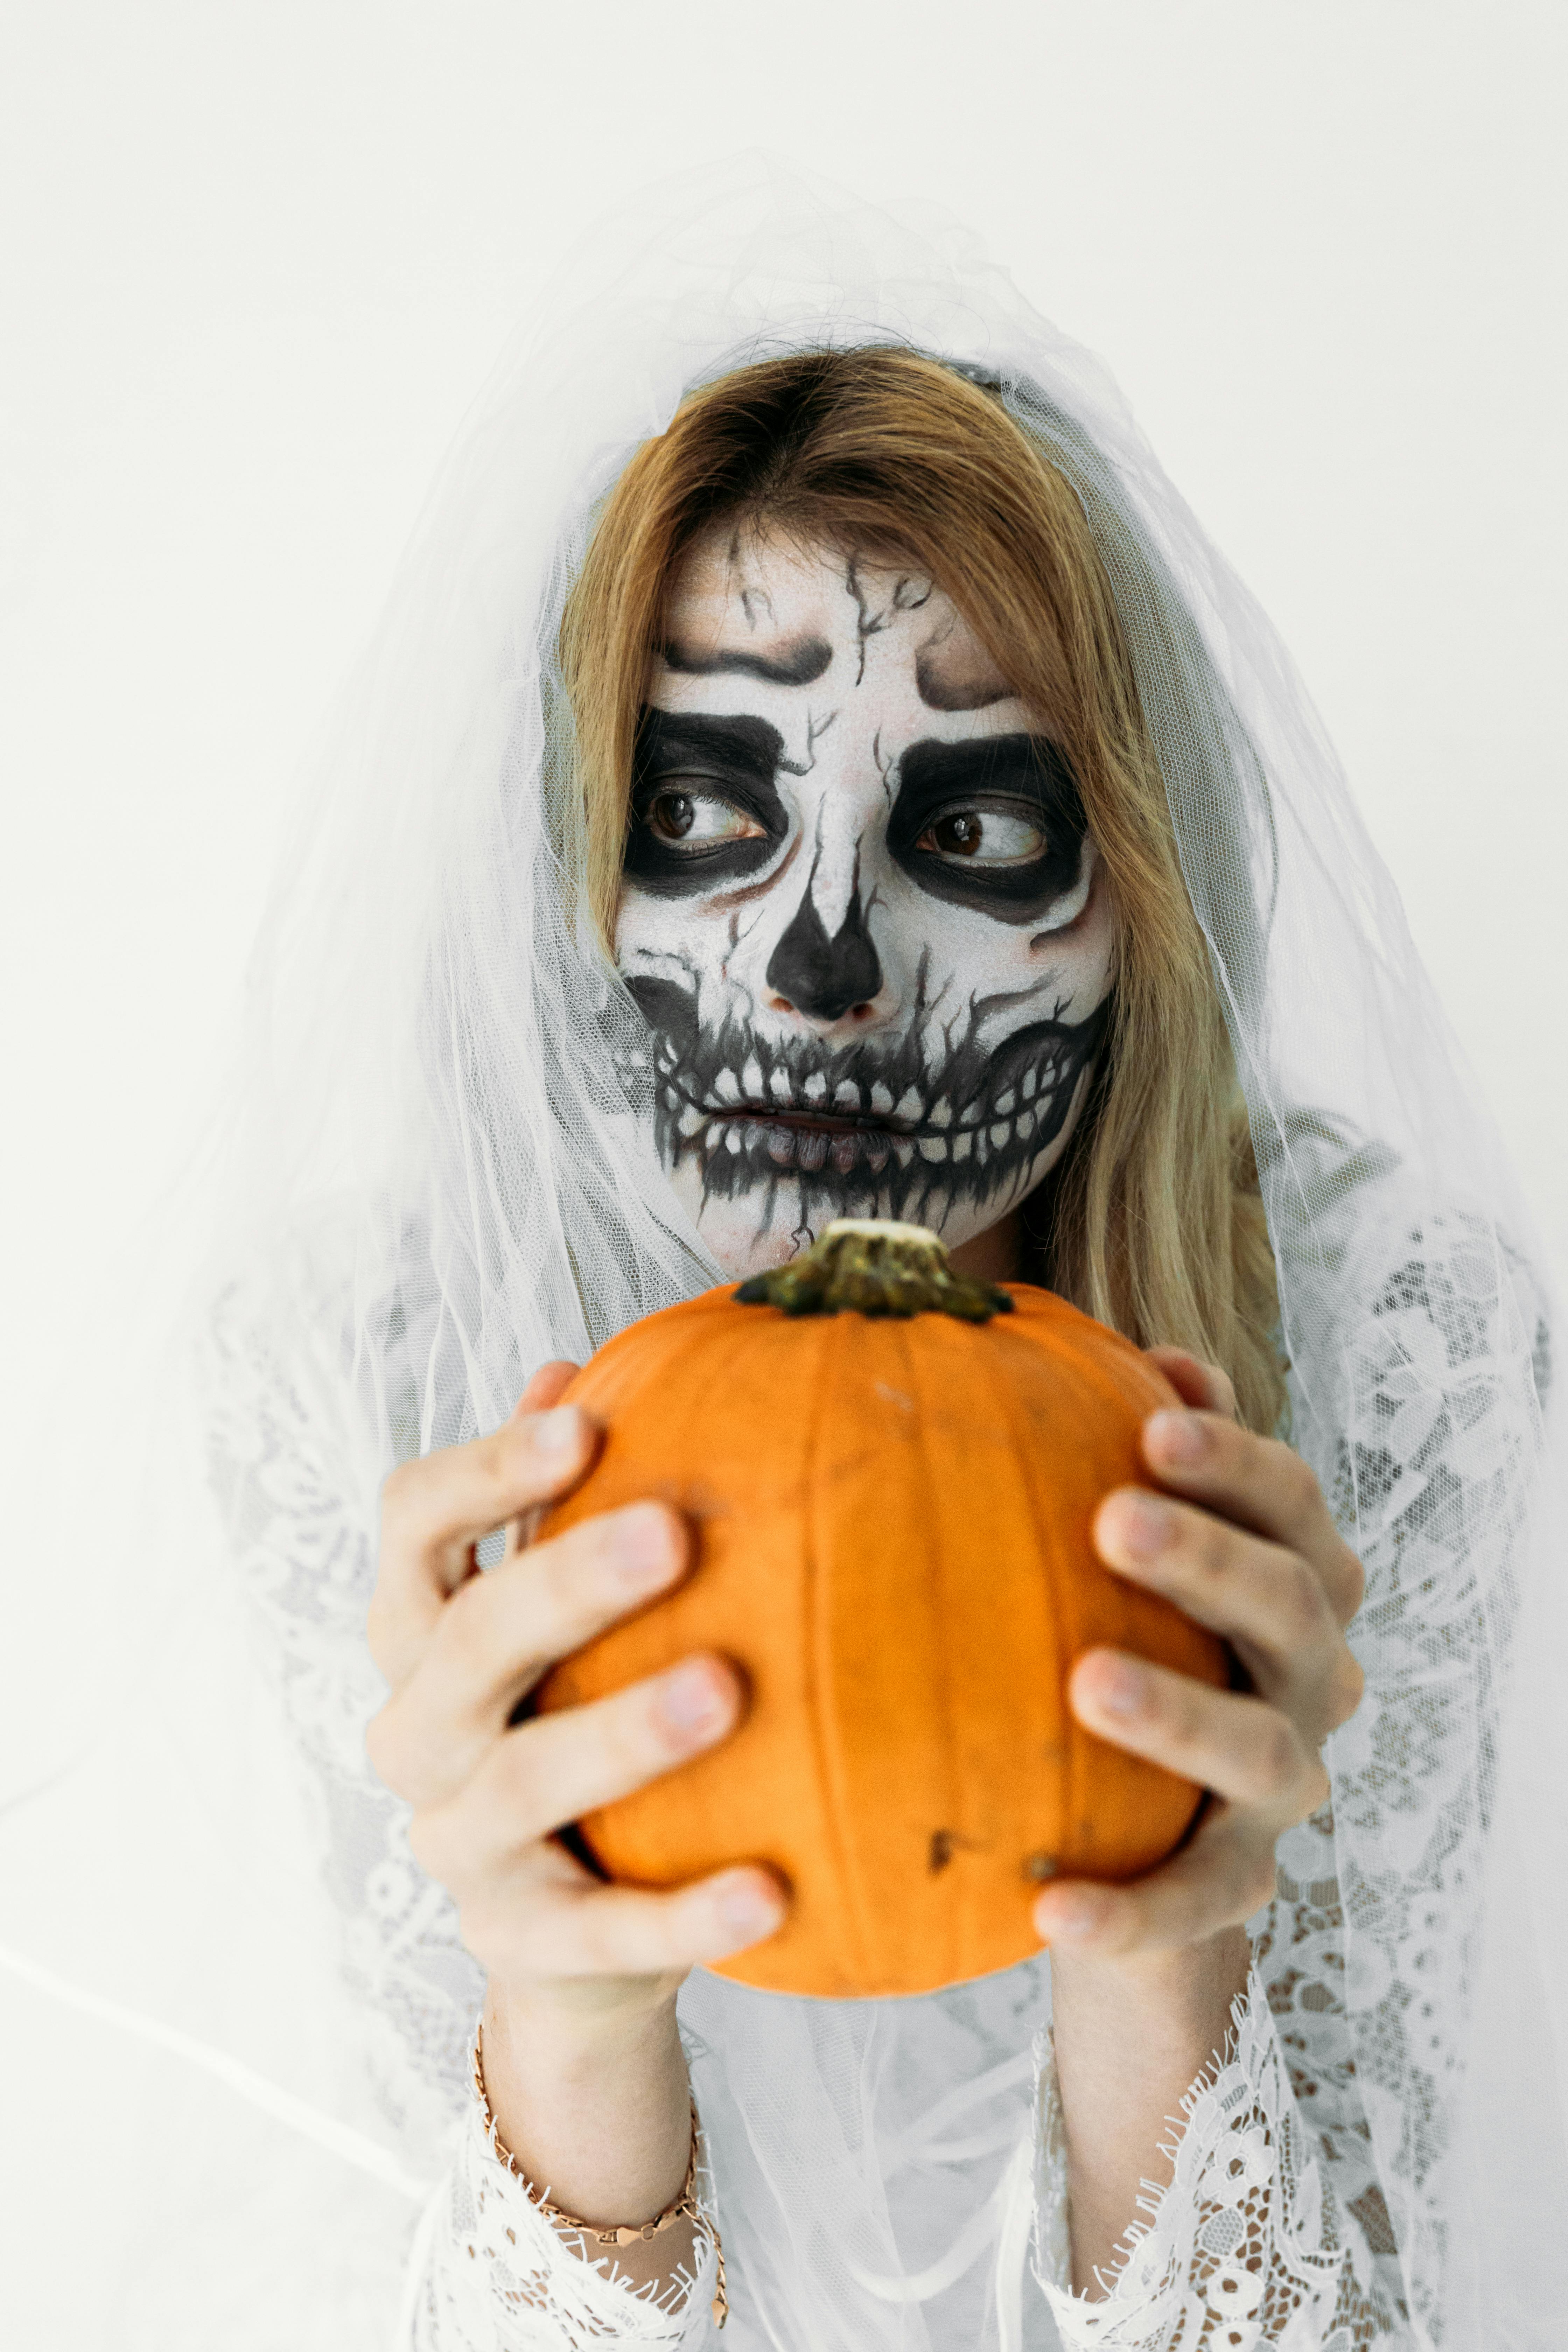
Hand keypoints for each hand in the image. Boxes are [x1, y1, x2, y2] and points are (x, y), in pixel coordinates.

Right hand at [365, 1361, 785, 2015]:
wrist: (563, 1937)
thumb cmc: (564, 1719)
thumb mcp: (553, 1616)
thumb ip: (549, 1501)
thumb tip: (571, 1367)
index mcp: (422, 1633)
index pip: (411, 1527)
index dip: (484, 1471)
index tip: (583, 1425)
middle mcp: (419, 1732)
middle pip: (466, 1641)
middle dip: (562, 1582)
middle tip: (670, 1532)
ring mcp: (459, 1845)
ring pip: (520, 1781)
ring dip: (619, 1733)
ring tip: (726, 1688)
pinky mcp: (517, 1945)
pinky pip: (601, 1932)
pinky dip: (683, 1918)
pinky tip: (769, 1895)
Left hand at [1032, 1349, 1364, 1960]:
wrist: (1138, 1825)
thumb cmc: (1132, 1630)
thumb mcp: (1137, 1545)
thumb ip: (1134, 1437)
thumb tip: (1123, 1346)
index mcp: (1297, 1583)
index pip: (1293, 1506)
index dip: (1235, 1460)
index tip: (1152, 1419)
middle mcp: (1311, 1679)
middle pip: (1295, 1608)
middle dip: (1212, 1559)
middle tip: (1114, 1518)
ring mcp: (1284, 1786)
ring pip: (1261, 1750)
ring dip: (1181, 1713)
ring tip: (1084, 1681)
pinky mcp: (1235, 1882)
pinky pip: (1193, 1901)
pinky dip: (1129, 1908)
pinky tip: (1048, 1903)